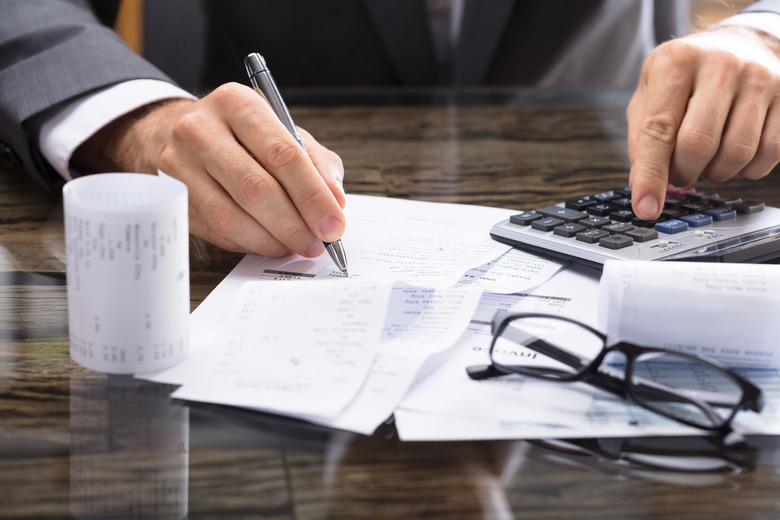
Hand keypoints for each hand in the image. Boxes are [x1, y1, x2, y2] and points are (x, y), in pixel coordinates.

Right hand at [72, 82, 345, 256]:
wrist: (173, 132)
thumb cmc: (241, 135)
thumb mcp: (283, 131)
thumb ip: (316, 162)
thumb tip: (335, 200)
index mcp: (237, 104)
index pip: (282, 154)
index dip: (313, 195)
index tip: (334, 223)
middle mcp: (201, 129)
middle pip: (256, 188)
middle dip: (295, 224)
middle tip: (318, 243)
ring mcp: (179, 165)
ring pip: (232, 217)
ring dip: (273, 240)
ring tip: (297, 246)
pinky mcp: (170, 197)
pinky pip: (216, 231)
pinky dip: (250, 243)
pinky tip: (270, 243)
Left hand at [627, 25, 779, 219]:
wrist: (741, 43)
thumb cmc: (687, 75)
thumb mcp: (650, 93)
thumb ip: (641, 138)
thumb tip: (641, 186)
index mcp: (676, 62)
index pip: (660, 131)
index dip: (651, 176)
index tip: (646, 209)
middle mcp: (720, 65)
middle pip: (699, 146)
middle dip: (684, 173)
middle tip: (680, 172)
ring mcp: (760, 78)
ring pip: (736, 154)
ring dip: (716, 173)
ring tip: (707, 160)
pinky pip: (769, 153)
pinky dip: (747, 169)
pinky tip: (734, 155)